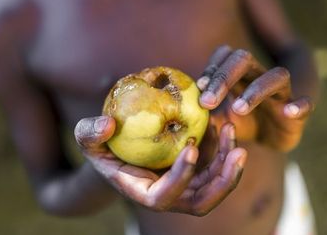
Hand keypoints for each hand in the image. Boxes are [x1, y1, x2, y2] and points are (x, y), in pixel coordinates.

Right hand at [74, 116, 246, 215]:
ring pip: (216, 186)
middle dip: (224, 182)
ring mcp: (185, 187)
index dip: (180, 177)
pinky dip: (225, 150)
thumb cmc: (104, 147)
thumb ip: (89, 133)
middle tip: (239, 152)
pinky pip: (217, 168)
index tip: (191, 148)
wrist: (121, 151)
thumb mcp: (87, 139)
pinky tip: (224, 127)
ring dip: (230, 164)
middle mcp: (169, 196)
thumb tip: (107, 125)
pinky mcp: (196, 175)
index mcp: (143, 193)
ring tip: (232, 130)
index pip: (164, 197)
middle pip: (202, 202)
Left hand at [197, 45, 314, 151]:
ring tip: (238, 108)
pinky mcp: (298, 112)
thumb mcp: (220, 119)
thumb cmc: (243, 122)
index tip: (199, 89)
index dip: (212, 68)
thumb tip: (179, 115)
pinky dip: (300, 105)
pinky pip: (305, 103)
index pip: (225, 57)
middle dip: (224, 77)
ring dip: (256, 90)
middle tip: (208, 101)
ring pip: (276, 76)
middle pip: (245, 59)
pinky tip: (290, 111)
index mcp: (239, 76)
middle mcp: (260, 78)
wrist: (273, 137)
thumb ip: (205, 114)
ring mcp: (281, 93)